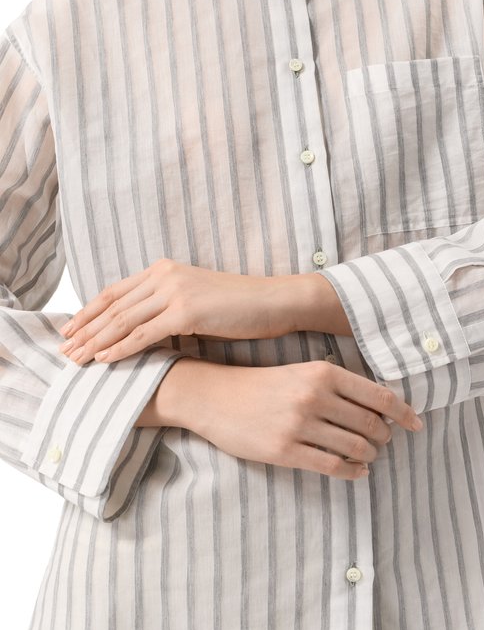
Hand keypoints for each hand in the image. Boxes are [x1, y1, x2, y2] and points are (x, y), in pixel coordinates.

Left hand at [57, 258, 292, 364]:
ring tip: (76, 358)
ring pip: (123, 320)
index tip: (70, 328)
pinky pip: (144, 333)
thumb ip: (170, 305)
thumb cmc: (241, 305)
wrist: (274, 301)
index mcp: (165, 270)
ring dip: (95, 340)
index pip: (115, 291)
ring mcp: (175, 292)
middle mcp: (165, 276)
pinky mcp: (186, 311)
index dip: (89, 311)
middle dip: (84, 328)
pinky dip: (120, 348)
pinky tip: (104, 359)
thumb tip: (146, 328)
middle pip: (112, 305)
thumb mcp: (198, 299)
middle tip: (62, 348)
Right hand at [188, 359, 422, 480]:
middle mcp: (315, 397)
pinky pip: (333, 467)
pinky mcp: (285, 451)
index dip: (404, 413)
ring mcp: (300, 425)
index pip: (379, 396)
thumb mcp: (300, 372)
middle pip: (372, 424)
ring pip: (356, 448)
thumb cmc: (261, 385)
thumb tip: (378, 405)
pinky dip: (352, 472)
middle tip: (383, 442)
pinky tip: (356, 472)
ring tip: (368, 456)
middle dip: (385, 437)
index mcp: (322, 373)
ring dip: (370, 455)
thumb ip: (336, 384)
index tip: (416, 424)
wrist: (214, 397)